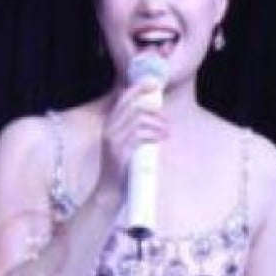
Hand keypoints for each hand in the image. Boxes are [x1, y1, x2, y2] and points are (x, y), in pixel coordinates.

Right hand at [96, 81, 168, 199]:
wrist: (110, 192)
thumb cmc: (122, 167)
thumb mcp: (126, 143)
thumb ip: (134, 128)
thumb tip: (153, 115)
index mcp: (110, 124)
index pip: (123, 99)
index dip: (138, 88)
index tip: (154, 83)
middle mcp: (109, 129)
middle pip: (133, 106)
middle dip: (153, 108)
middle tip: (165, 119)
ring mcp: (113, 140)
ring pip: (139, 119)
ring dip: (158, 124)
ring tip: (167, 132)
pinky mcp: (121, 152)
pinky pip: (140, 135)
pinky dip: (154, 134)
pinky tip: (161, 138)